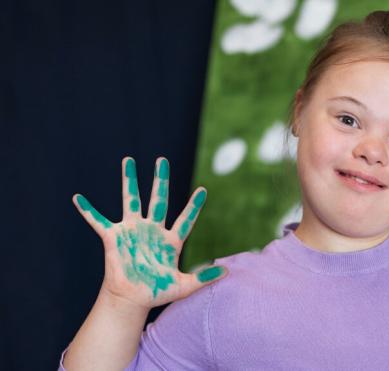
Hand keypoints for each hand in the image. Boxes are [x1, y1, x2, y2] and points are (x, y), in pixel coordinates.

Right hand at [73, 157, 226, 309]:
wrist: (130, 300)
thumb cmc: (156, 293)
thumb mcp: (184, 286)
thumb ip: (204, 277)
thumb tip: (227, 271)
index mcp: (170, 240)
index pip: (185, 219)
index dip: (194, 206)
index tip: (203, 190)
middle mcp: (152, 230)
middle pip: (158, 199)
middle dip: (160, 180)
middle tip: (162, 160)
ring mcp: (132, 231)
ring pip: (131, 200)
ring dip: (129, 180)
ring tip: (128, 160)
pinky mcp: (113, 237)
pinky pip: (98, 221)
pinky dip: (88, 210)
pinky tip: (77, 198)